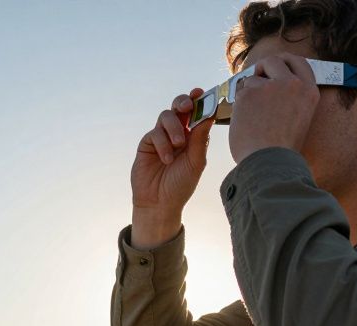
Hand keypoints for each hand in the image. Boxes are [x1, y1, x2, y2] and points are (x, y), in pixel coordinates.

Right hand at [130, 89, 212, 246]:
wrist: (160, 203)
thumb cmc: (181, 185)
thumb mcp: (196, 161)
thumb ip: (200, 139)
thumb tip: (209, 115)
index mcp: (193, 136)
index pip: (196, 112)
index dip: (199, 100)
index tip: (202, 92)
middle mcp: (177, 133)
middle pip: (178, 107)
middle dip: (183, 102)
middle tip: (188, 105)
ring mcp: (161, 137)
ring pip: (166, 117)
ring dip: (174, 127)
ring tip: (179, 144)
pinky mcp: (147, 144)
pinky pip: (154, 133)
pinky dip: (163, 144)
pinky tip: (166, 159)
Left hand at [227, 53, 318, 163]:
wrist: (268, 162)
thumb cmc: (281, 149)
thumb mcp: (299, 118)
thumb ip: (290, 98)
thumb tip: (271, 83)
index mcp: (309, 91)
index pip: (298, 62)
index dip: (284, 61)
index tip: (275, 65)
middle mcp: (292, 84)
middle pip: (274, 60)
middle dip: (262, 66)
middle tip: (256, 77)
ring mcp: (270, 86)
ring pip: (253, 78)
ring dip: (249, 93)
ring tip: (253, 117)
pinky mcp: (250, 92)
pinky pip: (240, 91)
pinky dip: (239, 104)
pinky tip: (245, 121)